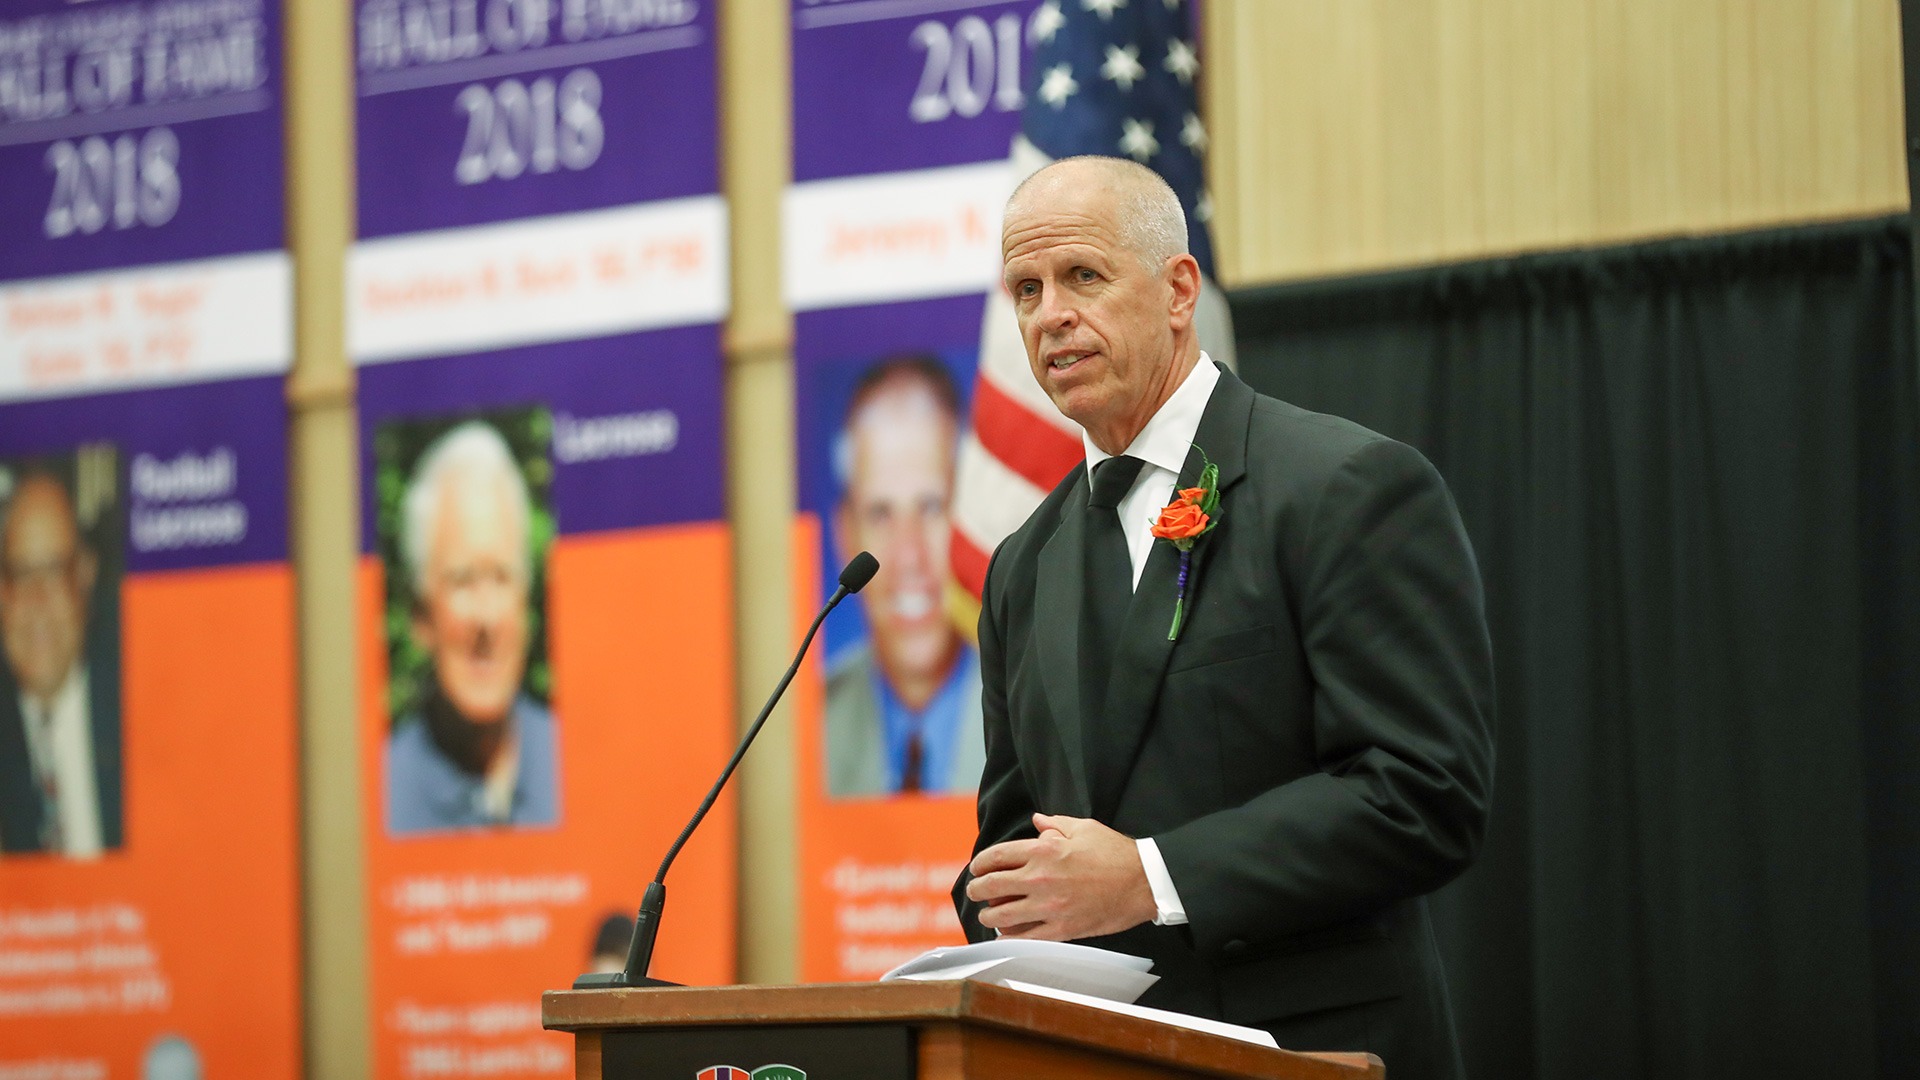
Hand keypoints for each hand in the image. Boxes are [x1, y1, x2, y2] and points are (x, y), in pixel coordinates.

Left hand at [964, 813, 1157, 940]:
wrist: (1143, 882)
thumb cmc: (1115, 852)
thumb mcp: (1083, 828)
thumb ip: (1054, 824)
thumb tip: (1037, 821)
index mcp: (1043, 851)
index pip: (997, 857)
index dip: (981, 864)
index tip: (977, 869)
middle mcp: (1040, 879)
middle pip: (991, 887)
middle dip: (976, 890)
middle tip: (974, 892)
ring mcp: (1049, 906)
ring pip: (1002, 916)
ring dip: (988, 916)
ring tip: (988, 915)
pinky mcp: (1062, 929)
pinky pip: (1025, 938)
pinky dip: (1010, 937)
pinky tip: (1006, 934)